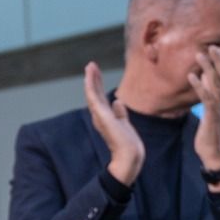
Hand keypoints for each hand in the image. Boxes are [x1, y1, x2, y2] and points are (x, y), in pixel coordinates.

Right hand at [84, 61, 143, 184]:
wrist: (130, 155)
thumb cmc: (128, 144)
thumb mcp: (124, 124)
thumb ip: (120, 113)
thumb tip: (117, 101)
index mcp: (105, 117)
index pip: (100, 98)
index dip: (97, 85)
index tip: (96, 73)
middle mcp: (100, 115)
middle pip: (94, 93)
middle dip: (93, 79)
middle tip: (91, 65)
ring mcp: (99, 115)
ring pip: (92, 93)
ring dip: (91, 79)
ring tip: (90, 66)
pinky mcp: (101, 115)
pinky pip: (93, 97)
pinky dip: (90, 86)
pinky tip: (89, 76)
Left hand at [189, 46, 219, 169]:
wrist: (215, 152)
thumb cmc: (210, 132)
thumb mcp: (211, 112)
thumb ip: (210, 98)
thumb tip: (206, 84)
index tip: (216, 48)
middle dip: (218, 60)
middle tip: (211, 46)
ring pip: (215, 84)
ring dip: (207, 68)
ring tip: (199, 54)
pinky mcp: (212, 116)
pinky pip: (206, 97)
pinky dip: (199, 85)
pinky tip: (191, 76)